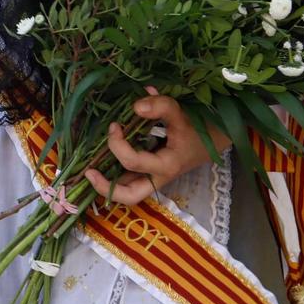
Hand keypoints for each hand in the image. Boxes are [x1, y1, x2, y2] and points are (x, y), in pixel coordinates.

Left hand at [84, 87, 229, 206]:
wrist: (215, 140)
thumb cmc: (197, 129)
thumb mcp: (181, 115)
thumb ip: (161, 107)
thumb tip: (136, 106)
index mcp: (166, 166)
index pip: (133, 162)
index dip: (117, 144)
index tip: (114, 125)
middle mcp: (158, 177)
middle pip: (130, 196)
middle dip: (106, 188)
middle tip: (89, 172)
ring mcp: (154, 178)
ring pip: (128, 192)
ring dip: (108, 184)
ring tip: (91, 170)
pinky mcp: (151, 174)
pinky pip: (131, 180)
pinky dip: (116, 174)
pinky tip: (103, 161)